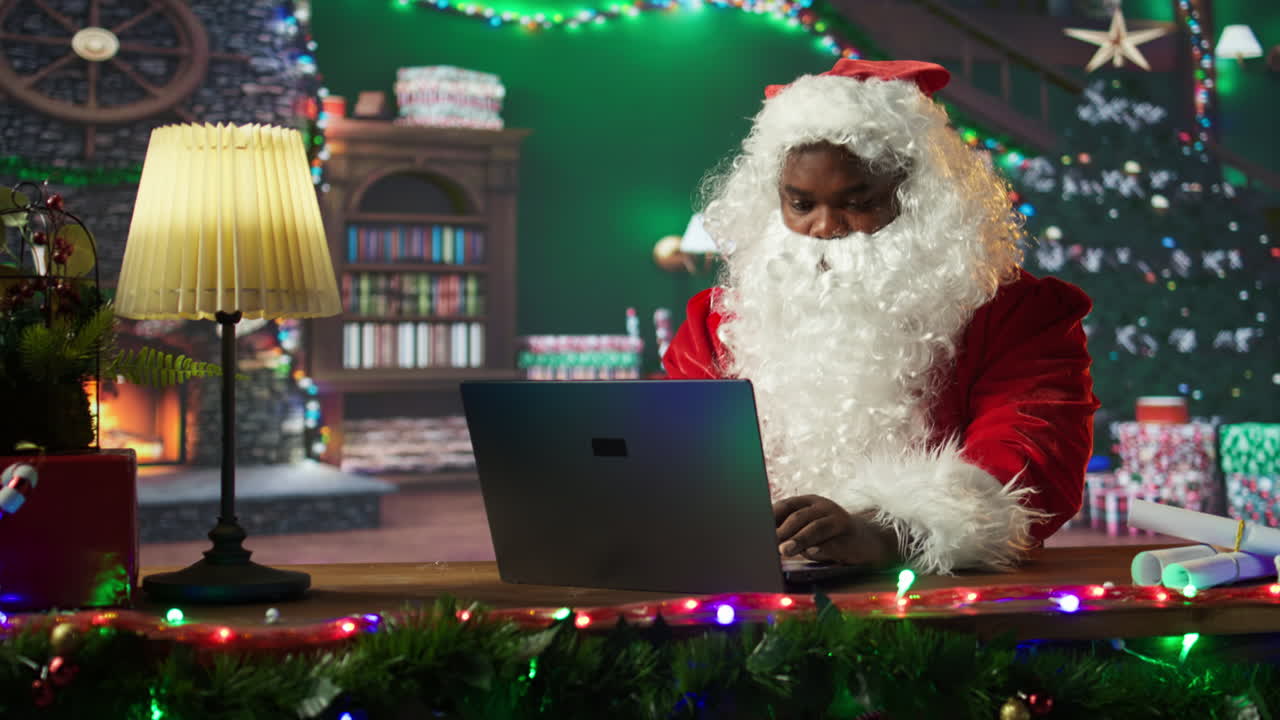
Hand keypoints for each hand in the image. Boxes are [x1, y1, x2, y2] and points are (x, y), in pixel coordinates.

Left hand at [773, 495, 900, 569]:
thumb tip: (767, 543)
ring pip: (816, 528)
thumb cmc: (830, 536)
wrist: (869, 540)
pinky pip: (834, 542)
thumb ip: (791, 532)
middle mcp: (823, 506)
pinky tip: (812, 554)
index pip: (786, 505)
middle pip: (799, 516)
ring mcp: (838, 519)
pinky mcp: (851, 536)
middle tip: (768, 544)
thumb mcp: (809, 529)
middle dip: (782, 531)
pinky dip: (822, 549)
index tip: (756, 530)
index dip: (770, 517)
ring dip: (798, 540)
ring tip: (785, 551)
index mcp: (808, 502)